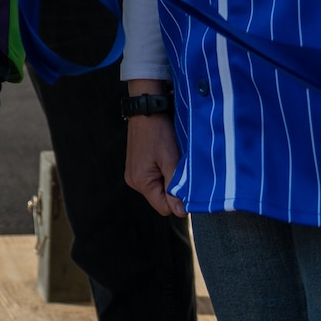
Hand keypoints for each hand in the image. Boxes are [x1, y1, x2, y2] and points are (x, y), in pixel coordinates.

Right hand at [124, 80, 184, 215]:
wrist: (147, 108)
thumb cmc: (158, 131)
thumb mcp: (171, 159)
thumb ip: (175, 187)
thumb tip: (181, 212)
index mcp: (140, 181)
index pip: (165, 208)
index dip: (179, 200)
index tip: (186, 182)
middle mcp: (133, 181)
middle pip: (161, 199)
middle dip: (173, 188)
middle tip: (178, 167)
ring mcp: (133, 173)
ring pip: (158, 188)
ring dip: (168, 179)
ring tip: (171, 159)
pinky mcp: (136, 166)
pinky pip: (153, 178)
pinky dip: (162, 172)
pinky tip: (164, 157)